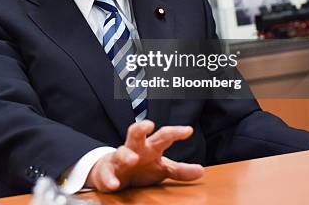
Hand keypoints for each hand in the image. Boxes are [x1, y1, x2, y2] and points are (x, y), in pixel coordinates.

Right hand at [85, 120, 203, 191]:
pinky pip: (107, 174)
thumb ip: (179, 170)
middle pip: (136, 134)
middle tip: (148, 124)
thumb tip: (201, 170)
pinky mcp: (107, 172)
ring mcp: (119, 159)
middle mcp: (134, 149)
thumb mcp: (161, 168)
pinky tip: (114, 184)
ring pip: (121, 152)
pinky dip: (109, 179)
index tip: (188, 130)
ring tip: (132, 159)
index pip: (163, 136)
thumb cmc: (140, 167)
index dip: (175, 133)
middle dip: (141, 128)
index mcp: (150, 147)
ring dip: (126, 155)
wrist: (112, 172)